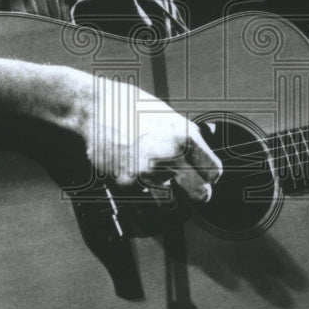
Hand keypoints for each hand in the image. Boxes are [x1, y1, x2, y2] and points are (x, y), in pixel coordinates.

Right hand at [79, 75, 221, 201]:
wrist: (94, 109)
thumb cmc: (128, 106)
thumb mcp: (166, 115)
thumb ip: (184, 136)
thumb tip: (199, 150)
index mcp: (184, 136)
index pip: (213, 171)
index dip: (209, 175)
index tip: (206, 177)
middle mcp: (171, 156)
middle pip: (200, 193)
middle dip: (198, 194)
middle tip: (192, 191)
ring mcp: (149, 172)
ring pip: (169, 202)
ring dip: (167, 197)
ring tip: (155, 179)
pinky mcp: (127, 183)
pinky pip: (142, 196)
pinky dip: (139, 189)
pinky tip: (131, 170)